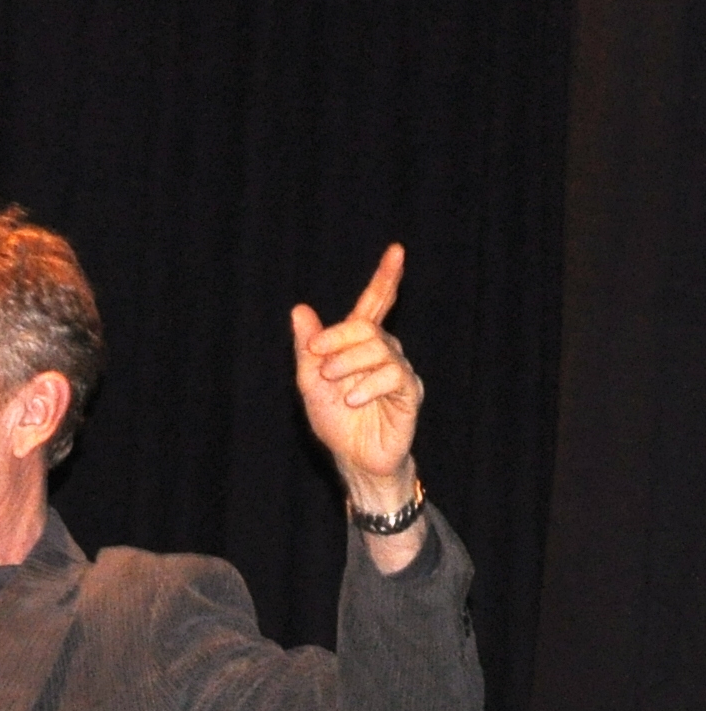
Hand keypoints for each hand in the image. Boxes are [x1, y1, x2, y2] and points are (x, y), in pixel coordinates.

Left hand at [289, 245, 423, 507]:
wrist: (353, 459)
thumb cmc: (335, 423)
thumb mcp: (310, 383)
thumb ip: (307, 347)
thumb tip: (300, 309)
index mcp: (360, 346)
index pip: (375, 305)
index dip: (385, 278)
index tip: (396, 251)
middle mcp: (384, 353)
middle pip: (367, 326)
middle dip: (338, 337)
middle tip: (317, 359)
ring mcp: (399, 371)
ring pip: (379, 348)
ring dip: (347, 363)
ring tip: (332, 384)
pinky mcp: (409, 393)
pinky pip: (393, 375)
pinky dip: (367, 385)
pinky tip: (351, 400)